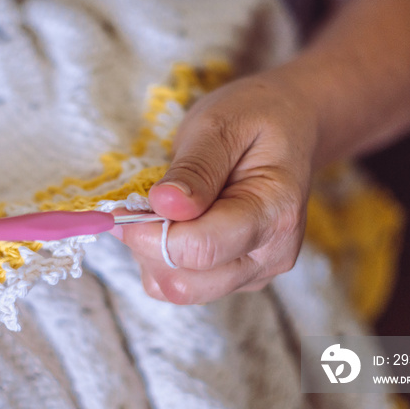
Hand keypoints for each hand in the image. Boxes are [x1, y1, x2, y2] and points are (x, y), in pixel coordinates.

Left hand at [115, 72, 318, 303]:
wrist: (291, 126)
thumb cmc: (256, 117)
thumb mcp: (221, 124)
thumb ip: (194, 169)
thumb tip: (164, 205)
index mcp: (275, 213)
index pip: (201, 249)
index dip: (149, 233)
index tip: (118, 209)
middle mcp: (271, 254)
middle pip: (188, 283)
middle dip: (148, 247)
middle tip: (136, 206)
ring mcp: (256, 271)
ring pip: (181, 291)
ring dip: (152, 255)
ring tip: (159, 211)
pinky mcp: (238, 277)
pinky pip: (186, 286)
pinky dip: (163, 261)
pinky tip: (170, 225)